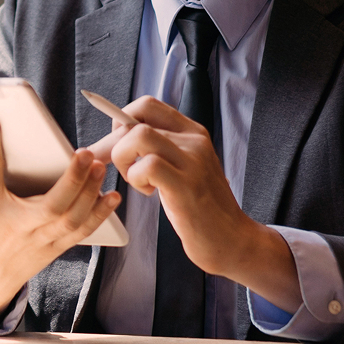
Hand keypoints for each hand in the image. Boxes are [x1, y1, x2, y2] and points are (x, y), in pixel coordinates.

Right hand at [0, 121, 120, 324]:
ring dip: (89, 191)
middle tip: (83, 152)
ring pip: (71, 218)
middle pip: (49, 205)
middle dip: (70, 179)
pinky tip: (111, 194)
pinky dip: (99, 213)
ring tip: (98, 164)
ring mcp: (39, 240)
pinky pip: (82, 231)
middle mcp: (15, 227)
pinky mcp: (55, 247)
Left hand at [92, 96, 302, 310]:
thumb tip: (115, 137)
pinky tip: (148, 192)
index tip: (118, 144)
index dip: (122, 121)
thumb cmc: (199, 207)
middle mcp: (193, 140)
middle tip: (111, 166)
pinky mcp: (186, 185)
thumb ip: (159, 148)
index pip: (147, 104)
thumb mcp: (182, 167)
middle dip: (111, 145)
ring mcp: (192, 161)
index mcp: (192, 132)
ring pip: (138, 137)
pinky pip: (147, 165)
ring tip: (136, 180)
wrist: (232, 239)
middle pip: (135, 121)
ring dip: (123, 159)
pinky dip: (136, 178)